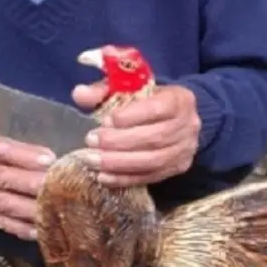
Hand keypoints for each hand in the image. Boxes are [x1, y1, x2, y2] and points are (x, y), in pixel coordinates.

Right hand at [0, 134, 55, 239]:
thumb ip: (19, 150)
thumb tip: (50, 160)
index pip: (0, 150)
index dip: (25, 155)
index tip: (49, 160)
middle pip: (1, 178)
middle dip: (29, 183)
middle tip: (53, 185)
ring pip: (3, 204)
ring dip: (28, 208)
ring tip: (52, 209)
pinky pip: (2, 223)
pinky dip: (21, 228)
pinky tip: (39, 230)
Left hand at [71, 82, 201, 186]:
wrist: (174, 117)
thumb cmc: (146, 99)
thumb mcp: (127, 88)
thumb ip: (103, 90)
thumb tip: (79, 94)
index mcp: (179, 99)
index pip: (158, 109)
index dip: (132, 116)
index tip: (106, 120)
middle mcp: (187, 125)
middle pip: (154, 138)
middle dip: (119, 142)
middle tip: (91, 141)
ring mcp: (184, 150)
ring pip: (152, 161)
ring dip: (119, 163)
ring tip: (92, 160)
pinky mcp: (177, 169)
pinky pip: (150, 177)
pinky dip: (124, 179)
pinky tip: (103, 177)